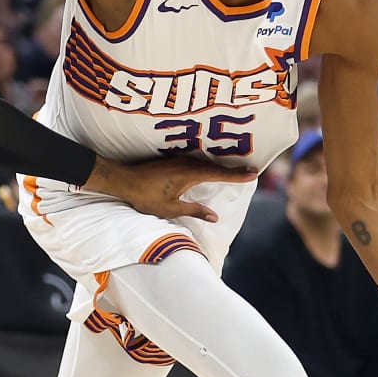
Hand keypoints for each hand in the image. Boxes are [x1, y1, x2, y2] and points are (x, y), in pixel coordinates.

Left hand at [85, 156, 256, 221]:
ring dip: (221, 167)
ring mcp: (179, 160)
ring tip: (234, 170)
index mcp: (190, 174)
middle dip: (233, 170)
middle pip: (215, 166)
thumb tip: (215, 216)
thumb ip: (195, 211)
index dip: (236, 175)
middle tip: (251, 170)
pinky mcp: (172, 161)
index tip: (254, 173)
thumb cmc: (145, 197)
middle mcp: (187, 164)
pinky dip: (208, 166)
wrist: (123, 180)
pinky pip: (196, 162)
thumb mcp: (171, 208)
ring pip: (206, 163)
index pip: (219, 174)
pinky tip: (210, 169)